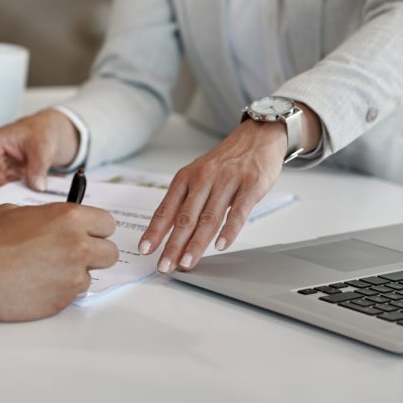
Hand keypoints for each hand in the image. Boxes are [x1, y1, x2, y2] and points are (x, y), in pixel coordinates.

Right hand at [0, 109, 79, 194]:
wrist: (51, 132)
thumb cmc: (41, 130)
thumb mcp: (43, 145)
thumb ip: (38, 167)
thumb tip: (36, 185)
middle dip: (1, 194)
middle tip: (16, 202)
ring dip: (11, 196)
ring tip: (27, 197)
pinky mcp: (8, 178)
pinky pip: (9, 192)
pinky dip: (19, 195)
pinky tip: (30, 193)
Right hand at [0, 203, 118, 320]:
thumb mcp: (14, 212)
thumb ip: (44, 215)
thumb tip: (52, 220)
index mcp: (68, 218)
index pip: (107, 223)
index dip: (95, 229)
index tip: (87, 233)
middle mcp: (76, 245)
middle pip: (110, 253)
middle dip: (94, 253)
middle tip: (72, 254)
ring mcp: (72, 276)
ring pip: (91, 276)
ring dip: (75, 274)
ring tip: (45, 270)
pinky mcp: (63, 300)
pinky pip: (73, 294)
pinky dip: (60, 290)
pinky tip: (37, 284)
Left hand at [139, 119, 285, 273]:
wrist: (257, 136)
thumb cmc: (225, 161)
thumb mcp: (199, 174)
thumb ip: (187, 200)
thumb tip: (169, 230)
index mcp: (186, 177)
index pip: (166, 209)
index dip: (155, 231)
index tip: (145, 249)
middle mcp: (203, 178)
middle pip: (185, 217)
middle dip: (173, 245)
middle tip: (165, 266)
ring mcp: (227, 181)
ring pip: (208, 217)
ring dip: (196, 243)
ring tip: (187, 262)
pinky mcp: (251, 185)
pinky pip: (238, 211)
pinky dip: (229, 230)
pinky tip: (221, 245)